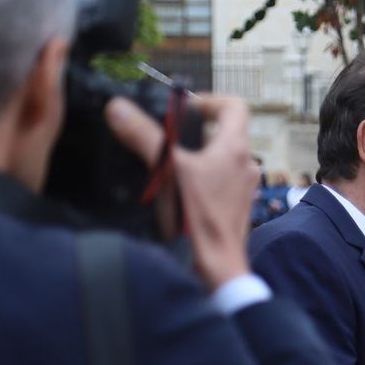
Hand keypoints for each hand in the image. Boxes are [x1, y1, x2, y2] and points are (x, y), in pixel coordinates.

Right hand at [105, 93, 259, 289]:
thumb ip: (142, 135)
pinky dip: (201, 177)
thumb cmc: (199, 216)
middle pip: (225, 132)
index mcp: (236, 148)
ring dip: (196, 155)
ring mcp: (244, 187)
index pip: (235, 106)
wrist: (217, 264)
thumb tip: (117, 107)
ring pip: (221, 157)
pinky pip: (220, 180)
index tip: (184, 109)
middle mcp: (246, 164)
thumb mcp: (166, 169)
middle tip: (167, 137)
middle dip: (194, 131)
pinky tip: (178, 189)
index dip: (209, 100)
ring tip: (169, 164)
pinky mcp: (236, 205)